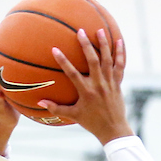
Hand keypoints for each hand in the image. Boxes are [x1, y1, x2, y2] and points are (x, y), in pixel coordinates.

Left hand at [0, 26, 19, 154]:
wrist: (6, 122)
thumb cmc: (4, 117)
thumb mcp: (2, 111)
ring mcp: (2, 78)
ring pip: (2, 58)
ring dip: (3, 45)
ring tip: (9, 31)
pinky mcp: (10, 81)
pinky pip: (12, 66)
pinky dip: (16, 56)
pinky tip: (26, 50)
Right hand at [41, 27, 131, 142]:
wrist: (113, 130)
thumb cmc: (92, 123)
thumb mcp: (74, 116)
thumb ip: (57, 108)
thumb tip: (39, 102)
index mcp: (86, 92)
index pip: (72, 74)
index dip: (63, 61)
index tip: (55, 49)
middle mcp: (98, 85)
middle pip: (92, 61)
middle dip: (86, 45)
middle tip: (81, 31)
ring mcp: (109, 83)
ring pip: (107, 61)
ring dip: (104, 44)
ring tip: (100, 30)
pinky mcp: (118, 84)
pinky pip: (120, 66)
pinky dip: (120, 54)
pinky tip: (119, 41)